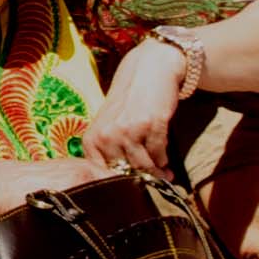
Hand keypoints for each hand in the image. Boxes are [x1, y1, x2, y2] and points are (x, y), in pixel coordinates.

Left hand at [86, 41, 190, 174]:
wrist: (149, 69)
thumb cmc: (127, 101)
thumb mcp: (108, 125)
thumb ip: (108, 151)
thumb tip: (118, 185)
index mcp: (92, 138)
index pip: (102, 173)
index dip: (119, 185)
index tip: (131, 189)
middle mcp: (107, 135)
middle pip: (125, 173)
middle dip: (141, 181)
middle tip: (153, 185)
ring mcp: (129, 130)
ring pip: (144, 167)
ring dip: (157, 174)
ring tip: (164, 175)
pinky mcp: (151, 125)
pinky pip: (159, 155)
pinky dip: (164, 161)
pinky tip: (166, 162)